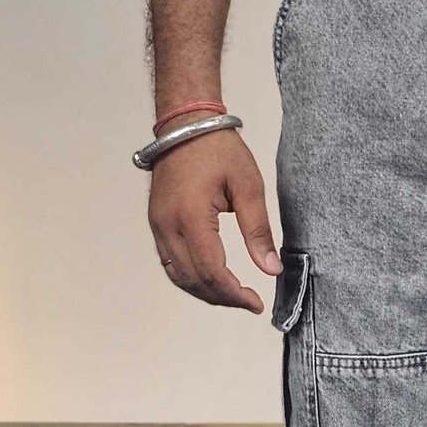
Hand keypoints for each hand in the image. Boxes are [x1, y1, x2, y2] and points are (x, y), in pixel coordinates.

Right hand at [147, 127, 281, 312]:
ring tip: (234, 295)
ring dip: (206, 292)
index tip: (256, 303)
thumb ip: (258, 230)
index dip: (234, 294)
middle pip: (193, 280)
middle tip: (249, 302)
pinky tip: (213, 281)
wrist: (186, 123)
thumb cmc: (217, 148)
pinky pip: (170, 262)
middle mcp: (167, 225)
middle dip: (223, 297)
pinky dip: (191, 278)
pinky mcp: (157, 223)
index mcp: (190, 216)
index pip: (211, 271)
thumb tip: (270, 269)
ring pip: (178, 276)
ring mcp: (158, 225)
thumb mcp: (248, 185)